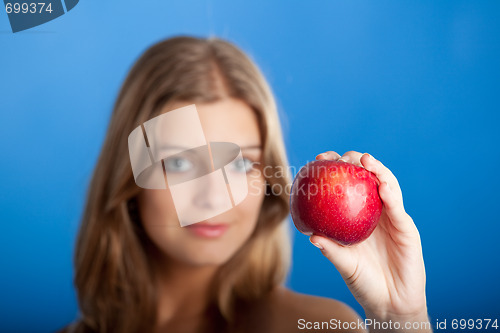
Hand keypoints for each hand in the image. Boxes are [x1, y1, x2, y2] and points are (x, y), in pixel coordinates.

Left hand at [311, 151, 429, 329]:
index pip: (346, 186)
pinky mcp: (406, 227)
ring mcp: (391, 218)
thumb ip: (330, 250)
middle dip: (355, 162)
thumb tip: (310, 235)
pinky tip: (382, 184)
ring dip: (377, 170)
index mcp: (357, 217)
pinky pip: (397, 208)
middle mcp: (374, 212)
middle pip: (366, 179)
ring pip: (386, 186)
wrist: (390, 303)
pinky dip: (391, 194)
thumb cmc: (364, 282)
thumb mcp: (343, 264)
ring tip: (365, 160)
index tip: (319, 160)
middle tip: (341, 157)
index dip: (335, 170)